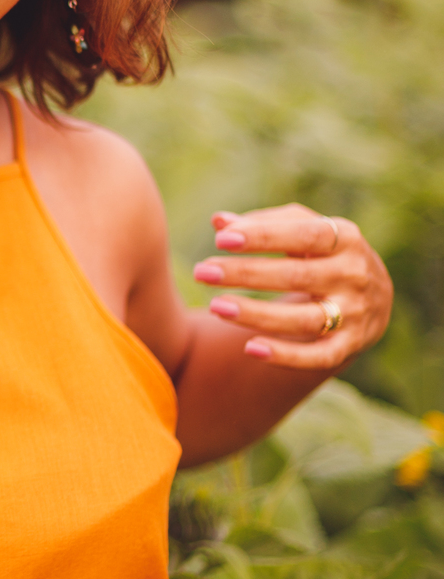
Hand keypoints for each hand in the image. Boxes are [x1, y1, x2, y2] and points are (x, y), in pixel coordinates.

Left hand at [192, 203, 392, 369]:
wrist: (375, 297)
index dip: (263, 237)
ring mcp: (355, 314)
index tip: (221, 239)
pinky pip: (318, 357)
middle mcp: (354, 275)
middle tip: (202, 272)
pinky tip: (250, 348)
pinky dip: (286, 356)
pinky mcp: (350, 346)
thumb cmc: (325, 253)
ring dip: (257, 315)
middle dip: (246, 274)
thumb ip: (264, 224)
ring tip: (216, 306)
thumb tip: (219, 221)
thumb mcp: (305, 230)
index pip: (304, 234)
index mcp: (345, 239)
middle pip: (296, 277)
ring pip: (303, 319)